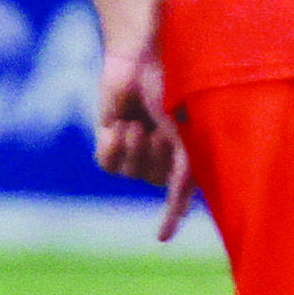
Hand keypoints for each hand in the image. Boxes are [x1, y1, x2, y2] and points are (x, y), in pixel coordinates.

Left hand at [95, 44, 194, 240]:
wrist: (142, 56)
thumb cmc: (175, 88)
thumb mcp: (187, 136)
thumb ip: (186, 174)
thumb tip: (181, 207)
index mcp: (185, 152)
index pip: (178, 193)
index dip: (170, 217)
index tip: (162, 238)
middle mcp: (159, 152)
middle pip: (150, 180)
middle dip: (153, 158)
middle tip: (159, 129)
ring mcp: (133, 145)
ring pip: (127, 172)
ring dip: (132, 148)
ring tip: (138, 122)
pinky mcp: (110, 136)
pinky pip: (106, 163)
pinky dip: (112, 145)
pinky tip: (119, 125)